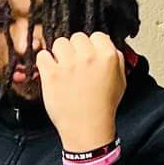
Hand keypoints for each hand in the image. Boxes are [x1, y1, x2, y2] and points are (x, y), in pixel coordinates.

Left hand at [36, 31, 126, 153]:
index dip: (90, 46)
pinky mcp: (52, 74)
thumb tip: (108, 47)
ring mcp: (69, 65)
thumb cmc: (103, 108)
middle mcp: (88, 57)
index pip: (96, 35)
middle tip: (73, 65)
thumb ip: (116, 59)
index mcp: (108, 56)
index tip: (86, 56)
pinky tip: (50, 72)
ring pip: (59, 43)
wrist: (87, 128)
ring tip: (61, 69)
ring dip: (59, 54)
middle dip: (74, 49)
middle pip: (76, 37)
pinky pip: (43, 56)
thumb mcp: (121, 80)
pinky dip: (44, 62)